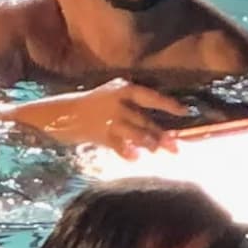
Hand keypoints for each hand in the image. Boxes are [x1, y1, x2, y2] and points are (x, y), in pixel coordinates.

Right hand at [14, 81, 201, 155]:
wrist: (61, 113)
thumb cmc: (91, 104)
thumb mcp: (111, 93)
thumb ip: (132, 102)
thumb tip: (156, 119)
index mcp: (123, 89)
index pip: (151, 96)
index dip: (169, 104)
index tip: (185, 112)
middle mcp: (118, 103)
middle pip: (145, 120)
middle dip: (161, 135)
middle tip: (175, 146)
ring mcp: (109, 119)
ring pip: (136, 134)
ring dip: (149, 144)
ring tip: (156, 152)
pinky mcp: (100, 135)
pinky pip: (119, 146)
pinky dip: (128, 153)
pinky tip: (135, 158)